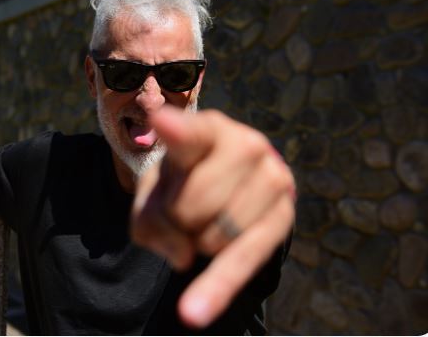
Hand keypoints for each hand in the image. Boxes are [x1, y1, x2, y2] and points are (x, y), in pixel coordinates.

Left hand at [130, 106, 294, 328]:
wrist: (229, 184)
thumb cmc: (185, 181)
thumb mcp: (154, 192)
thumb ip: (151, 219)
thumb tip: (183, 256)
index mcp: (206, 130)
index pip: (190, 134)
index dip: (176, 130)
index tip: (162, 121)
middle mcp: (245, 145)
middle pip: (193, 205)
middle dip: (175, 220)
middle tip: (181, 210)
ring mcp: (272, 177)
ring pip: (216, 235)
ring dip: (196, 242)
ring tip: (203, 221)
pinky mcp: (284, 216)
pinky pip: (244, 259)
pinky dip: (217, 287)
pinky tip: (194, 312)